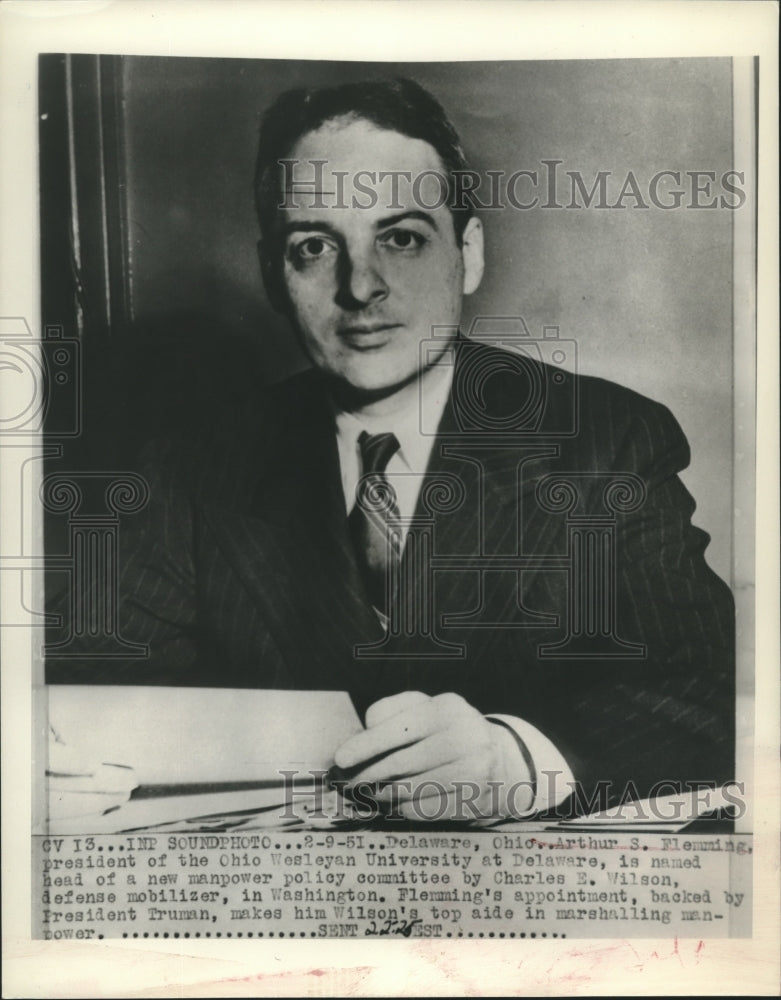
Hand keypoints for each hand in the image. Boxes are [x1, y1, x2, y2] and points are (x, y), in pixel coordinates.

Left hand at [332, 691, 533, 820]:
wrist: (499, 757)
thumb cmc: (446, 728)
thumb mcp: (424, 707)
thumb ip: (390, 711)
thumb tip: (360, 737)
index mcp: (446, 708)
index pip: (398, 728)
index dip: (365, 745)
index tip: (340, 759)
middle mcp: (463, 738)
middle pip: (400, 763)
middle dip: (367, 775)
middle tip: (347, 783)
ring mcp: (472, 772)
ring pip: (409, 790)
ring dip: (381, 794)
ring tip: (368, 792)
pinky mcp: (472, 801)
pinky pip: (423, 810)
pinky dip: (402, 807)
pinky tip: (395, 801)